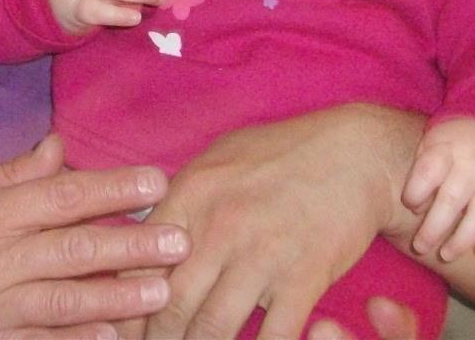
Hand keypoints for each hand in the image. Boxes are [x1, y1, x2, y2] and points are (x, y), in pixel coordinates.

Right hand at [0, 134, 188, 339]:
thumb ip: (11, 174)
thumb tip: (60, 149)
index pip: (59, 198)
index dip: (110, 190)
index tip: (154, 181)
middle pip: (70, 251)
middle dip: (129, 246)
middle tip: (179, 239)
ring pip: (61, 301)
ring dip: (116, 297)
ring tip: (161, 290)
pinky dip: (75, 338)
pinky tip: (111, 334)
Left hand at [138, 104, 419, 339]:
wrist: (356, 152)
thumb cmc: (283, 154)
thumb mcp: (219, 162)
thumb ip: (179, 203)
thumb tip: (140, 235)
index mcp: (191, 195)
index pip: (140, 266)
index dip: (124, 311)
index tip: (119, 333)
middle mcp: (220, 225)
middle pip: (170, 308)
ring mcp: (262, 254)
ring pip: (212, 331)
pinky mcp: (303, 278)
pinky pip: (271, 337)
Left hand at [400, 117, 474, 263]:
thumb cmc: (454, 144)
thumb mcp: (432, 143)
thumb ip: (422, 172)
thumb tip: (417, 210)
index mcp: (447, 148)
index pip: (427, 173)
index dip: (415, 193)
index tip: (410, 206)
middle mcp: (474, 163)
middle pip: (452, 199)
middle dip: (433, 229)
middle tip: (420, 246)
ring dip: (462, 239)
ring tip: (446, 254)